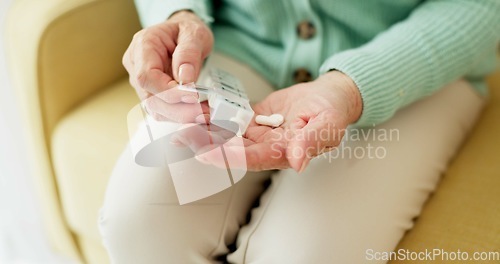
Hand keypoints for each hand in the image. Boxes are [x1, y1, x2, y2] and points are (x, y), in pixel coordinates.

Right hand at [123, 11, 213, 121]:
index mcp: (142, 46)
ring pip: (156, 109)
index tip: (193, 95)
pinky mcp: (152, 94)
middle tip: (205, 112)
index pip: (146, 76)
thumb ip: (189, 53)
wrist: (183, 33)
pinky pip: (163, 111)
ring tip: (205, 114)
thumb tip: (185, 78)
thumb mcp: (194, 33)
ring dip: (181, 116)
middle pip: (150, 98)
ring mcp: (142, 83)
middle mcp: (136, 65)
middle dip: (178, 109)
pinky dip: (181, 115)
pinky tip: (198, 114)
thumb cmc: (186, 30)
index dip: (168, 91)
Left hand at [190, 71, 361, 171]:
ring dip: (204, 130)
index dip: (227, 156)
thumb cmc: (333, 110)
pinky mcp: (253, 119)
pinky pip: (231, 117)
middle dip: (206, 144)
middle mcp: (266, 147)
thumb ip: (312, 142)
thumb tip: (299, 163)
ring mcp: (258, 134)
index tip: (203, 153)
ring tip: (179, 121)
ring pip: (227, 134)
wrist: (330, 96)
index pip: (251, 158)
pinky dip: (214, 113)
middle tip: (181, 136)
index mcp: (283, 152)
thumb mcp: (328, 124)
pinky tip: (195, 107)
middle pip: (231, 149)